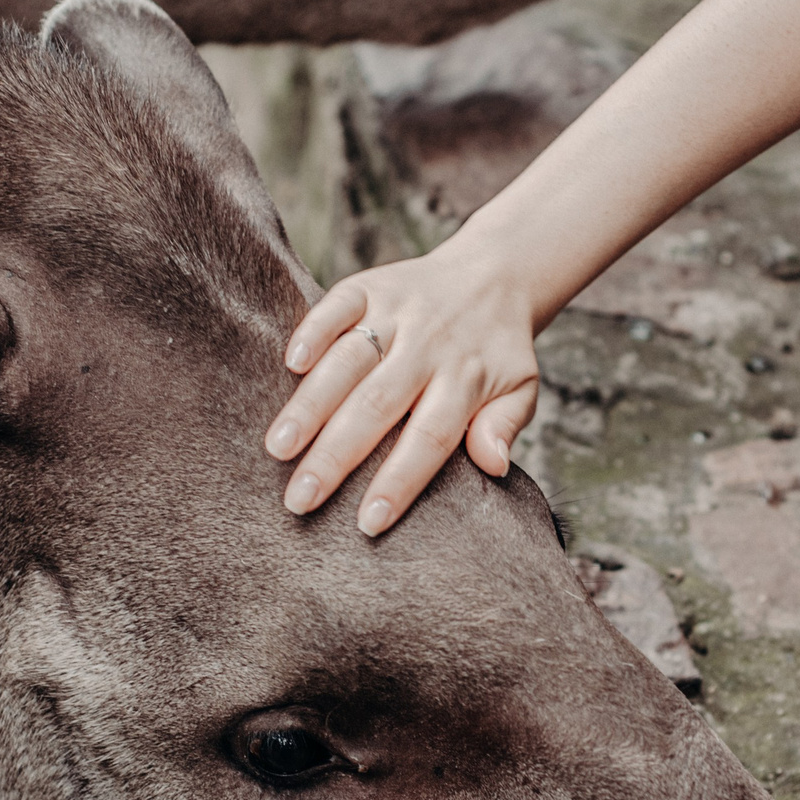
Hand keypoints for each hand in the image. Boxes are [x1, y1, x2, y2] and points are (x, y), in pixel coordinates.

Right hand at [267, 244, 541, 535]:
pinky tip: (289, 365)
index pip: (430, 439)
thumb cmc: (497, 352)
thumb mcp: (522, 389)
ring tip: (278, 449)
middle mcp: (429, 346)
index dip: (399, 481)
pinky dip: (313, 329)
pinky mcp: (370, 286)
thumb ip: (505, 425)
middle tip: (299, 500)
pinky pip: (338, 304)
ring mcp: (397, 313)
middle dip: (334, 456)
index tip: (367, 522)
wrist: (492, 277)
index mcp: (466, 380)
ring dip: (310, 404)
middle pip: (377, 406)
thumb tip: (494, 465)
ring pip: (348, 361)